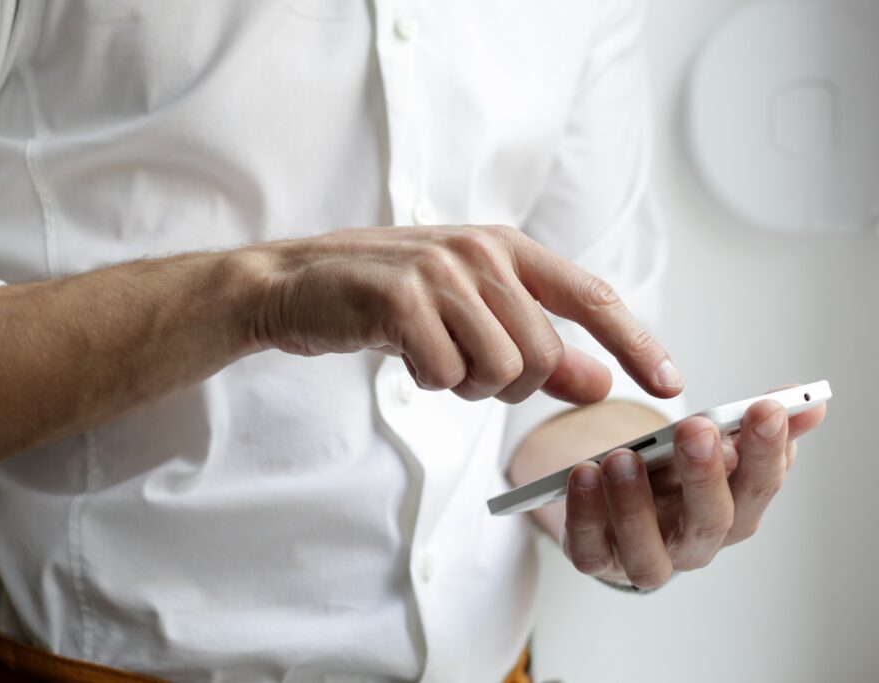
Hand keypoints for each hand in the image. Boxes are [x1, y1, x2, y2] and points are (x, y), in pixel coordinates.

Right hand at [246, 225, 682, 404]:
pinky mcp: (400, 298)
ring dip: (465, 385)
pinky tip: (402, 353)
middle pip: (542, 355)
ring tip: (431, 356)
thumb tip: (600, 383)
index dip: (636, 342)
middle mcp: (481, 251)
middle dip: (509, 384)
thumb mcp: (469, 314)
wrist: (296, 284)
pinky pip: (446, 374)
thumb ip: (538, 346)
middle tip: (463, 367)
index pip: (592, 297)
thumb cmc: (387, 299)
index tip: (669, 384)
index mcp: (506, 247)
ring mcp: (440, 271)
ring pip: (500, 370)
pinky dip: (428, 382)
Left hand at [559, 392, 826, 588]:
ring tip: (623, 457)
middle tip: (696, 429)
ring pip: (648, 552)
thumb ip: (751, 425)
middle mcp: (693, 544)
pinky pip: (589, 550)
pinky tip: (582, 475)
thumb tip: (808, 403)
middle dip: (705, 475)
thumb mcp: (710, 446)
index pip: (759, 487)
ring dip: (635, 504)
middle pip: (710, 522)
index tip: (766, 408)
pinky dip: (584, 515)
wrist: (617, 507)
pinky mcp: (596, 559)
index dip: (767, 451)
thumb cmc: (671, 477)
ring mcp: (643, 558)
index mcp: (732, 512)